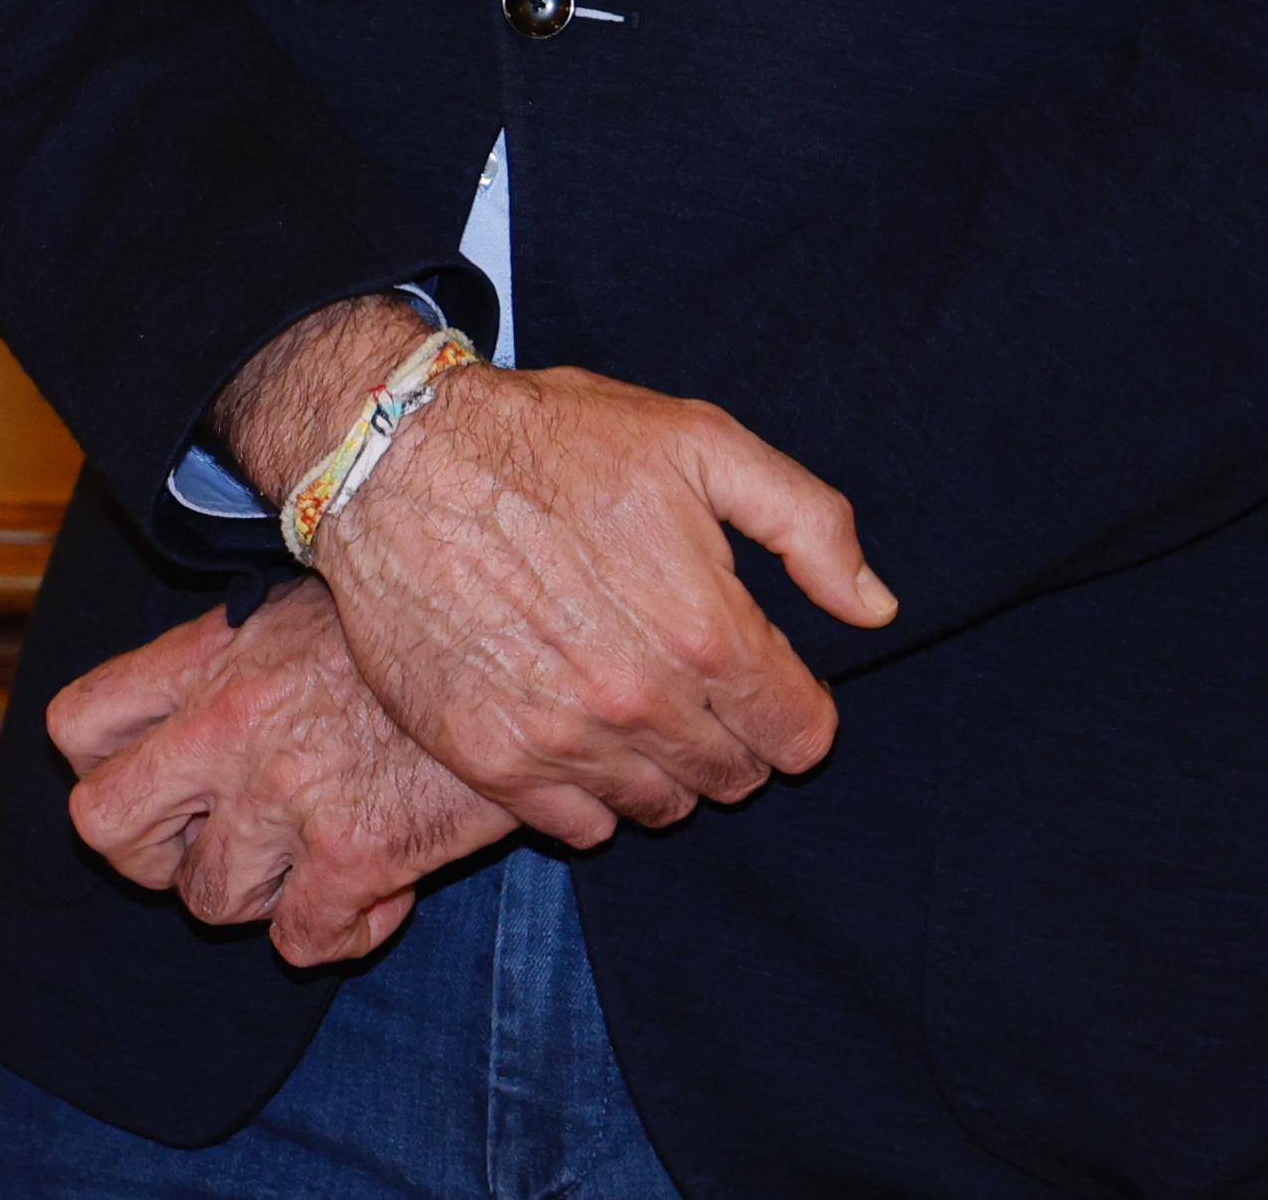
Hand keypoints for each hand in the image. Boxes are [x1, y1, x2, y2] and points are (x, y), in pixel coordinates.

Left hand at [52, 579, 513, 963]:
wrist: (524, 634)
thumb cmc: (411, 621)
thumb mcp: (299, 606)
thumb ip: (230, 658)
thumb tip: (188, 703)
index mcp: (206, 658)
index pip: (75, 727)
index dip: (101, 769)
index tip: (159, 778)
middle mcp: (227, 726)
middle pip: (104, 828)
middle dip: (151, 854)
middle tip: (212, 843)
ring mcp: (286, 794)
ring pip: (207, 901)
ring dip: (261, 895)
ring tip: (315, 855)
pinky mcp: (356, 853)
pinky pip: (302, 941)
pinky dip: (339, 932)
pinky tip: (380, 890)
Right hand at [296, 356, 893, 839]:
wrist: (393, 456)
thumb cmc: (550, 438)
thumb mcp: (697, 441)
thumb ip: (807, 524)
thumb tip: (874, 609)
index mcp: (705, 630)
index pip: (801, 735)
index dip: (794, 705)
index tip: (762, 674)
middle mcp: (639, 702)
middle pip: (734, 778)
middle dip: (731, 734)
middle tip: (690, 677)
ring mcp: (561, 738)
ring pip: (661, 807)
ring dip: (664, 767)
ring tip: (632, 700)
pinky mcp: (489, 757)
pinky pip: (578, 828)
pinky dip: (591, 794)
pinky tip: (576, 728)